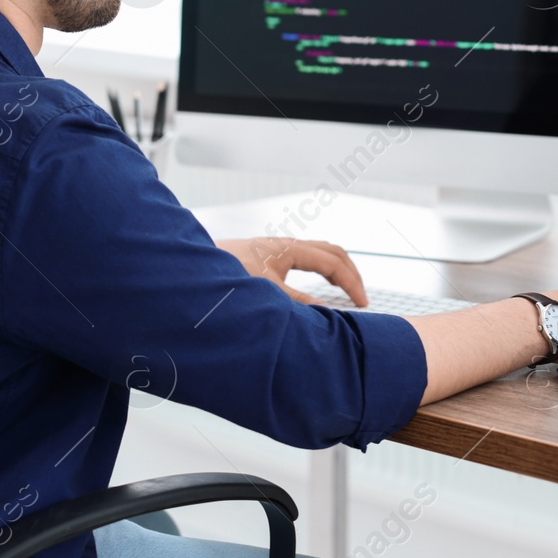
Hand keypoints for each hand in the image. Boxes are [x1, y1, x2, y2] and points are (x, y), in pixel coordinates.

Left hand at [215, 237, 366, 306]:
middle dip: (351, 273)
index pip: (333, 261)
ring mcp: (278, 248)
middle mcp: (286, 244)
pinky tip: (322, 287)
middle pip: (333, 252)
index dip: (352, 282)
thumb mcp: (267, 293)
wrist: (194, 267)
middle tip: (361, 297)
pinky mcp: (269, 256)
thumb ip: (299, 303)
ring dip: (338, 269)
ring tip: (348, 292)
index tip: (362, 304)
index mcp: (289, 248)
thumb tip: (328, 312)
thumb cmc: (226, 276)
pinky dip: (324, 270)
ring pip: (321, 252)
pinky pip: (308, 258)